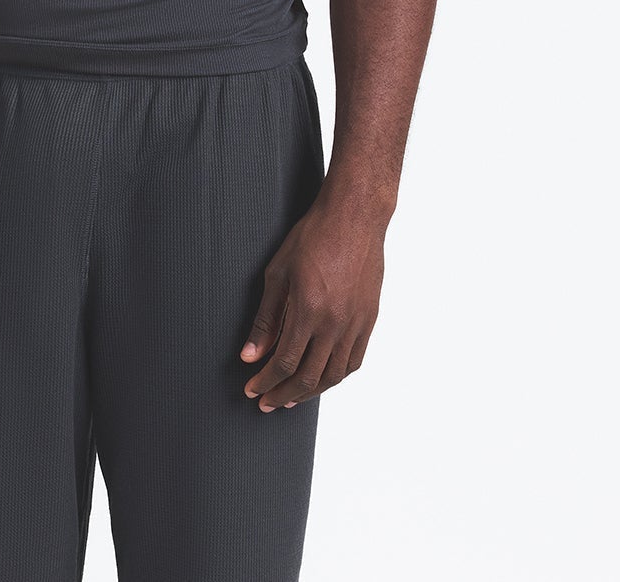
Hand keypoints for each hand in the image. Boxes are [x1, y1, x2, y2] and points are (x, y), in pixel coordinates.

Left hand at [239, 193, 384, 410]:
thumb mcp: (278, 273)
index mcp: (308, 311)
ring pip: (334, 375)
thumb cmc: (312, 237)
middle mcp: (335, 323)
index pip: (283, 363)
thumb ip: (266, 318)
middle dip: (283, 395)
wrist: (354, 217)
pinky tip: (322, 377)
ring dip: (310, 391)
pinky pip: (354, 361)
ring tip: (292, 396)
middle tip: (267, 402)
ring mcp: (356, 323)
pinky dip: (336, 376)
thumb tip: (250, 354)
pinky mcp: (369, 319)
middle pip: (308, 377)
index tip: (252, 389)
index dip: (265, 382)